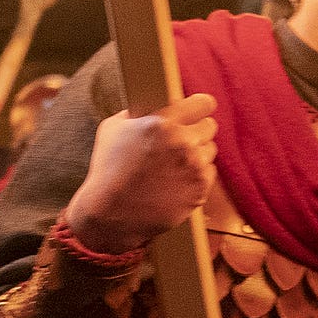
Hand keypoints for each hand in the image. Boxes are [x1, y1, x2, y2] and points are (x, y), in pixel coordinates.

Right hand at [66, 94, 218, 252]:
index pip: (203, 103)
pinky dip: (195, 176)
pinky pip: (209, 173)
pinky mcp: (200, 189)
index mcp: (162, 122)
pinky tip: (174, 181)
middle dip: (196, 131)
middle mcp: (182, 142)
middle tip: (180, 141)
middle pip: (210, 126)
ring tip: (172, 165)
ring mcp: (193, 166)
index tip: (198, 110)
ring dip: (196, 154)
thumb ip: (138, 111)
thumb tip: (155, 102)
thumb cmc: (107, 171)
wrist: (110, 215)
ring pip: (209, 150)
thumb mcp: (113, 129)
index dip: (200, 106)